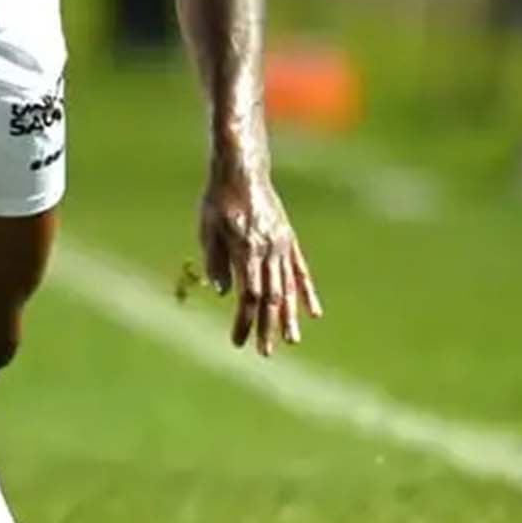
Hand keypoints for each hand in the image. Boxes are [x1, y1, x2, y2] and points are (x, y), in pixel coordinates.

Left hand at [199, 160, 319, 355]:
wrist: (242, 170)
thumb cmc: (218, 199)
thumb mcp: (207, 228)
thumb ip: (215, 260)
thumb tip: (223, 293)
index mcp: (245, 248)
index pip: (247, 295)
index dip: (244, 321)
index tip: (238, 341)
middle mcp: (268, 250)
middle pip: (270, 297)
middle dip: (267, 326)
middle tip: (264, 352)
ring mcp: (282, 245)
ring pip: (287, 288)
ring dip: (288, 316)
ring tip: (290, 341)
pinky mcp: (289, 240)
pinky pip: (300, 271)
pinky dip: (307, 292)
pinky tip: (313, 313)